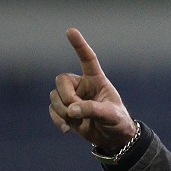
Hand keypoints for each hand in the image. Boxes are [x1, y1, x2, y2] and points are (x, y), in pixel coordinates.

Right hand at [49, 28, 136, 151]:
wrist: (112, 139)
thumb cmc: (117, 122)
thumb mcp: (111, 116)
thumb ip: (93, 110)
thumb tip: (71, 110)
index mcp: (96, 80)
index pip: (87, 59)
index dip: (79, 45)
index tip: (71, 31)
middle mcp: (82, 85)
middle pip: (61, 80)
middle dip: (67, 97)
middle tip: (77, 112)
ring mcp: (72, 98)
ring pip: (55, 97)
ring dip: (63, 112)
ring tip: (79, 122)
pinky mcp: (65, 111)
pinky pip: (53, 110)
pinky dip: (57, 119)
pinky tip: (66, 129)